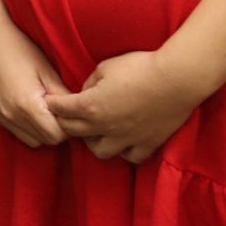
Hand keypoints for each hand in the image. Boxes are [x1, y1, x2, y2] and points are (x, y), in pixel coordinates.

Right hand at [0, 20, 71, 148]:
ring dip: (40, 130)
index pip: (56, 135)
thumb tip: (78, 114)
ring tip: (43, 109)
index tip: (69, 112)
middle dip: (55, 130)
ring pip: (29, 140)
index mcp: (27, 106)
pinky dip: (25, 124)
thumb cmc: (20, 49)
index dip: (67, 126)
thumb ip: (63, 97)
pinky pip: (14, 129)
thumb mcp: (47, 71)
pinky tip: (26, 105)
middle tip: (59, 110)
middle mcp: (10, 115)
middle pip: (44, 140)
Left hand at [44, 50, 204, 163]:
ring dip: (92, 141)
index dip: (52, 104)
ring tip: (95, 130)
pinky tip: (122, 140)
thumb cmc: (139, 67)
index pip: (61, 110)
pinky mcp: (148, 144)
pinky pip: (130, 157)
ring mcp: (127, 139)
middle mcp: (105, 127)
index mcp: (90, 106)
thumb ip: (89, 82)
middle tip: (67, 114)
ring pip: (100, 151)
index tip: (50, 101)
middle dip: (65, 122)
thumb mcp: (105, 67)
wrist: (176, 80)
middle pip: (74, 132)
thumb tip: (85, 92)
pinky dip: (123, 151)